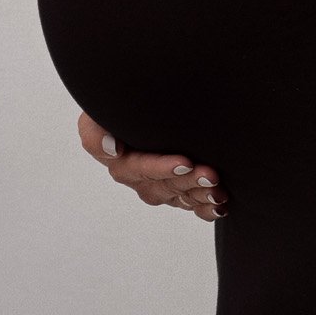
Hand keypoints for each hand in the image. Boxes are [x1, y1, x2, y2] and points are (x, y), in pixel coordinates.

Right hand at [76, 111, 228, 220]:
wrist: (142, 106)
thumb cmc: (119, 106)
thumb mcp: (97, 115)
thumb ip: (95, 133)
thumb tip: (113, 149)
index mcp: (119, 161)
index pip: (139, 167)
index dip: (162, 168)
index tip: (185, 163)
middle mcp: (138, 177)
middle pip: (164, 186)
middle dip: (189, 181)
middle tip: (212, 175)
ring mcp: (158, 185)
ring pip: (179, 197)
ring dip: (200, 195)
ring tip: (220, 191)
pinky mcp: (175, 190)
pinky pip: (189, 206)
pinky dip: (205, 208)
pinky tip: (220, 207)